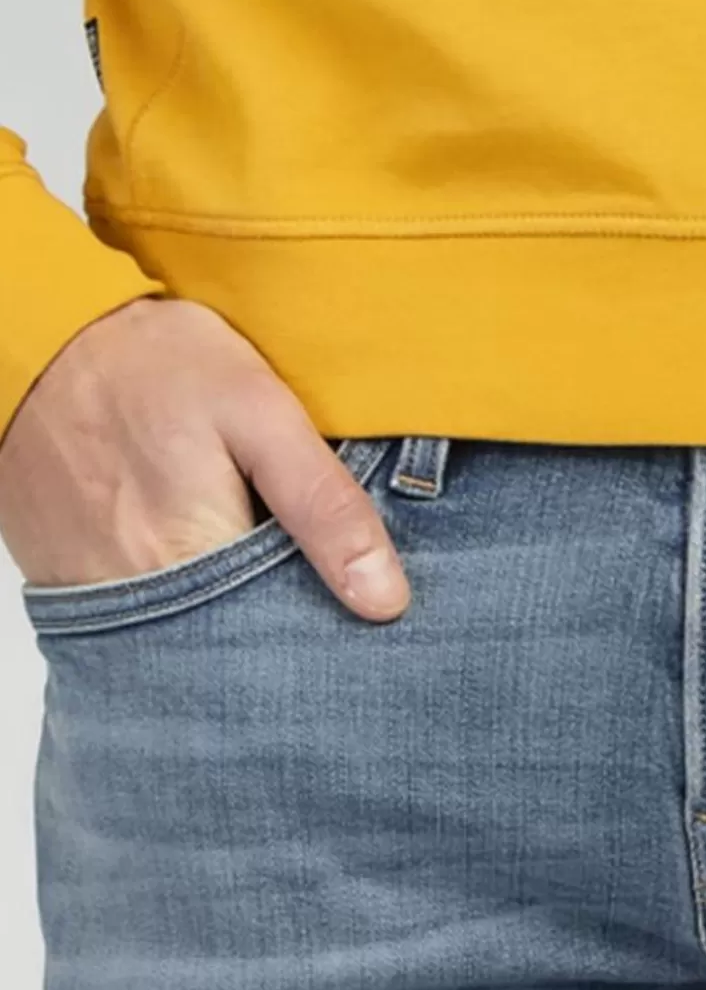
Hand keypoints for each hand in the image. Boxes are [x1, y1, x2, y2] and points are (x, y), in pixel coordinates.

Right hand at [0, 297, 408, 619]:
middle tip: (305, 574)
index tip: (358, 610)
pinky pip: (147, 623)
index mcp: (193, 562)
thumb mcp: (258, 412)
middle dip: (283, 628)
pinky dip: (186, 605)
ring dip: (233, 618)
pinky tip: (206, 561)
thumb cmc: (148, 363)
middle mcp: (140, 602)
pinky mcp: (74, 587)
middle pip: (238, 653)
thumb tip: (386, 600)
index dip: (326, 626)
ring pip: (195, 642)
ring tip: (255, 562)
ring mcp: (99, 600)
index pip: (285, 641)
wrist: (35, 337)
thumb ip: (324, 505)